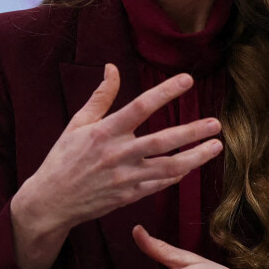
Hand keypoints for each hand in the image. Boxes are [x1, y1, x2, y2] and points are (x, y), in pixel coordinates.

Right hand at [11, 65, 222, 268]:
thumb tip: (112, 68)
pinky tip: (192, 166)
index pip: (140, 107)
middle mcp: (117, 154)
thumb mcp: (77, 123)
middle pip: (163, 141)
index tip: (187, 80)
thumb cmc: (63, 158)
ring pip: (169, 167)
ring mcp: (126, 178)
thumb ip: (100, 96)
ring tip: (216, 147)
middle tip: (216, 124)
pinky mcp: (129, 196)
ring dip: (195, 157)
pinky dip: (178, 175)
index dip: (165, 92)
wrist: (52, 200)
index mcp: (104, 132)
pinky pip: (160, 184)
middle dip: (192, 131)